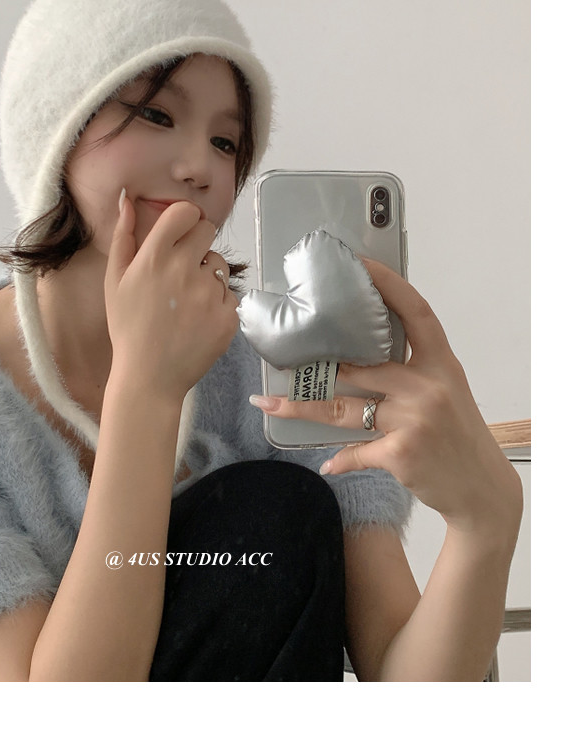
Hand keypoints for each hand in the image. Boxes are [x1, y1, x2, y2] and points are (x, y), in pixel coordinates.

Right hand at [104, 192, 238, 405]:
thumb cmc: (128, 327)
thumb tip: (127, 198)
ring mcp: (209, 294)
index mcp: (154, 258)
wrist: (149, 377)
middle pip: (207, 231)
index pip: (185, 212)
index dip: (184, 220)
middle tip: (181, 270)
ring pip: (219, 264)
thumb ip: (123, 236)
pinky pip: (229, 294)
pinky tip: (197, 320)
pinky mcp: (228, 315)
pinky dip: (216, 304)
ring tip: (186, 301)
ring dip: (207, 275)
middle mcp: (184, 270)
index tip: (178, 235)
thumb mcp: (114, 280)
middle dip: (197, 243)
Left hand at [251, 262, 522, 548]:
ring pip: (344, 408)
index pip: (416, 313)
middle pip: (361, 366)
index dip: (388, 285)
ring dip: (303, 408)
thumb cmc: (460, 437)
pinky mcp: (401, 452)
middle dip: (321, 365)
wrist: (482, 488)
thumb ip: (413, 371)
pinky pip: (356, 450)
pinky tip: (327, 463)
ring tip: (271, 403)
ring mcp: (414, 419)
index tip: (360, 265)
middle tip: (285, 356)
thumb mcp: (448, 392)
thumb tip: (363, 356)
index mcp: (442, 364)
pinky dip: (340, 459)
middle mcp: (428, 386)